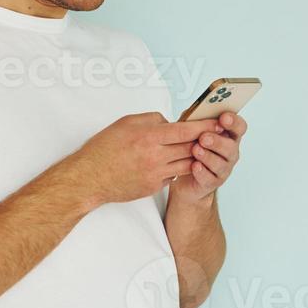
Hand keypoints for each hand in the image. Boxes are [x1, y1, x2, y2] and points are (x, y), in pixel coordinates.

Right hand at [69, 112, 219, 206]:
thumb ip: (152, 120)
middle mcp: (155, 156)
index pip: (186, 130)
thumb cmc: (104, 148)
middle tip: (215, 135)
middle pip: (190, 147)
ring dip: (193, 156)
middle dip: (204, 141)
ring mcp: (156, 174)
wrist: (90, 178)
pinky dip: (175, 168)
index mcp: (149, 136)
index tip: (217, 122)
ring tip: (198, 149)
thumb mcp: (126, 123)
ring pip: (186, 164)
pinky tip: (172, 162)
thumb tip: (170, 122)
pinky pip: (172, 176)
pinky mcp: (153, 187)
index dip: (205, 126)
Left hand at [169, 111, 246, 205]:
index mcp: (228, 135)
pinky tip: (195, 166)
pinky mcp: (213, 182)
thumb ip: (196, 120)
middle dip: (217, 141)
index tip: (223, 118)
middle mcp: (230, 152)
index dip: (234, 122)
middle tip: (204, 137)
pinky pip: (210, 178)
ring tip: (195, 150)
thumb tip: (195, 110)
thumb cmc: (192, 148)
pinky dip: (202, 172)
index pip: (239, 127)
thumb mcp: (192, 130)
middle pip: (231, 147)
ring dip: (208, 156)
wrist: (185, 175)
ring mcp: (223, 168)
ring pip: (220, 164)